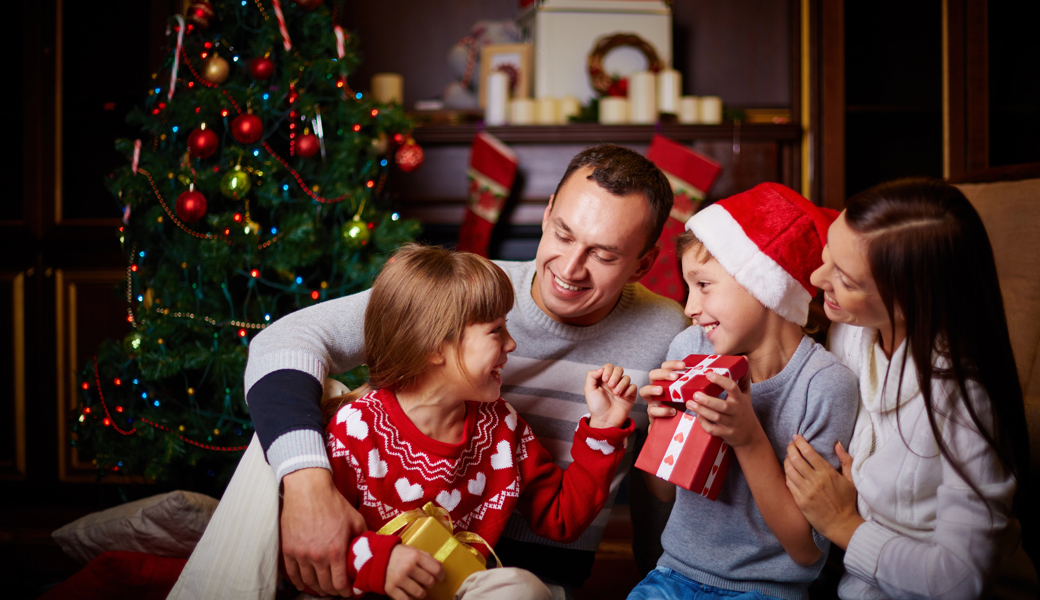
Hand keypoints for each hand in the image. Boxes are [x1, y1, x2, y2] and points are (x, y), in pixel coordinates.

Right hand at [281, 468, 367, 595]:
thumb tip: (368, 549)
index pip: (340, 583)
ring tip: (323, 588)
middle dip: (333, 591)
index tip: (349, 593)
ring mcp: (301, 554)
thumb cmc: (333, 503)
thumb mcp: (355, 519)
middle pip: (324, 585)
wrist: (308, 490)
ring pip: (308, 581)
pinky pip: (292, 573)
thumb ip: (362, 538)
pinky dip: (298, 582)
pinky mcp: (288, 550)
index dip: (346, 592)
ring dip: (317, 588)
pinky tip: (303, 584)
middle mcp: (317, 556)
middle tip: (337, 591)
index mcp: (336, 551)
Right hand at [385, 544, 442, 599]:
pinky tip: (410, 595)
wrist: (375, 557)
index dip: (441, 576)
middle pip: (429, 582)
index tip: (440, 578)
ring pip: (420, 593)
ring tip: (418, 589)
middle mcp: (408, 567)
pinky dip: (410, 599)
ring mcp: (399, 579)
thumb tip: (440, 566)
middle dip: (430, 584)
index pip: (436, 569)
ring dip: (421, 593)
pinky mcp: (390, 588)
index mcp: (415, 556)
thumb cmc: (397, 554)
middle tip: (426, 582)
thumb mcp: (412, 550)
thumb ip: (427, 557)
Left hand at [585, 363, 636, 428]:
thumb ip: (591, 376)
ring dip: (621, 384)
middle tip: (611, 386)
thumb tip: (602, 368)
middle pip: (619, 369)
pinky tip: (622, 397)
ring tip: (616, 393)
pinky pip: (633, 386)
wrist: (605, 420)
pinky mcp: (630, 395)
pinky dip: (628, 390)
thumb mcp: (589, 390)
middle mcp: (613, 382)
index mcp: (603, 380)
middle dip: (615, 376)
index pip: (609, 367)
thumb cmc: (596, 407)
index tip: (604, 379)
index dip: (608, 370)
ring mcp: (622, 388)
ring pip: (627, 377)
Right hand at [638, 360, 686, 427]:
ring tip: (661, 391)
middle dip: (663, 374)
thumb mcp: (686, 393)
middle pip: (652, 374)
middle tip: (674, 376)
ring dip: (652, 389)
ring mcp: (652, 400)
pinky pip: (652, 411)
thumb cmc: (680, 404)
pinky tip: (672, 411)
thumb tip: (710, 377)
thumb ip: (691, 386)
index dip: (672, 364)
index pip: (664, 367)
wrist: (672, 423)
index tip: (683, 365)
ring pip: (644, 391)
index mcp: (665, 380)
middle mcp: (656, 387)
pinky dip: (662, 411)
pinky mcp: (652, 413)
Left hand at [685, 370, 762, 447]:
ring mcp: (730, 423)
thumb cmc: (744, 410)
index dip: (720, 380)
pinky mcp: (725, 434)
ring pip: (716, 418)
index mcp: (739, 399)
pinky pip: (713, 430)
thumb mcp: (746, 394)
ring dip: (702, 411)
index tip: (708, 374)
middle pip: (722, 406)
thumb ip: (743, 377)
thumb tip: (744, 358)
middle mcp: (735, 411)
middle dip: (708, 400)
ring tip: (689, 403)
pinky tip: (696, 416)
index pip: (732, 387)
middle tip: (694, 394)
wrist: (750, 435)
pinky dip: (704, 424)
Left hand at [784, 435, 862, 549]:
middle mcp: (815, 480)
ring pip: (789, 470)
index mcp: (827, 473)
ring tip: (789, 457)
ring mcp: (806, 491)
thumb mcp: (851, 480)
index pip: (808, 452)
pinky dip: (787, 475)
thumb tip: (837, 444)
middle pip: (795, 459)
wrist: (842, 524)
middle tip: (790, 445)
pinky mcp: (800, 501)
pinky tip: (789, 471)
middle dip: (790, 448)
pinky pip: (789, 483)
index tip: (796, 437)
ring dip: (787, 460)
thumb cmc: (847, 501)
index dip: (799, 442)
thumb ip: (846, 460)